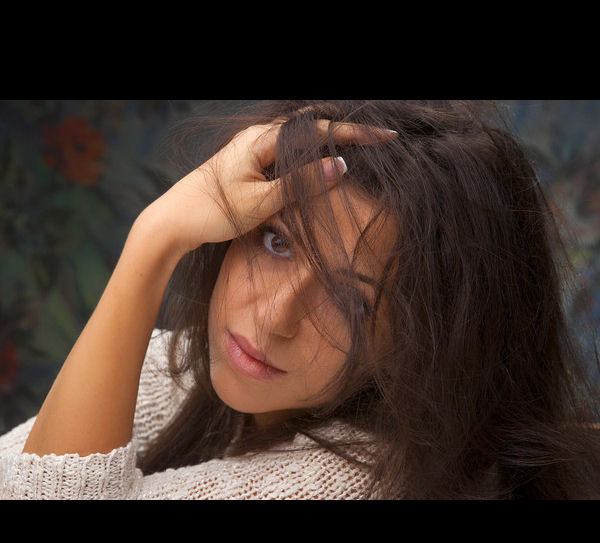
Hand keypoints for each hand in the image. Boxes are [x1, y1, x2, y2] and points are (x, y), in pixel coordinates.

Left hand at [140, 119, 396, 256]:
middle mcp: (257, 138)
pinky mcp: (248, 166)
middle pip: (311, 129)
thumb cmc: (211, 212)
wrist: (171, 223)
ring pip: (299, 143)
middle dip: (345, 135)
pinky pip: (286, 156)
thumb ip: (302, 183)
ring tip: (359, 151)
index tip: (384, 137)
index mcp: (261, 139)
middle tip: (377, 142)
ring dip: (327, 147)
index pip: (317, 130)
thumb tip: (341, 166)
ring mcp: (252, 151)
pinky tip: (320, 167)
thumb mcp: (261, 201)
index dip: (353, 134)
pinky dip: (308, 160)